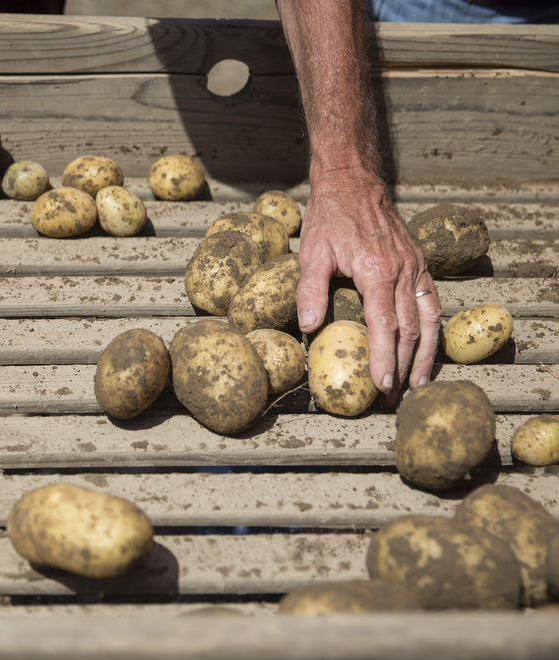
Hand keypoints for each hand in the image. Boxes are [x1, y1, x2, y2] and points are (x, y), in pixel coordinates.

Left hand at [295, 173, 440, 401]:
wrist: (353, 181)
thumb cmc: (330, 216)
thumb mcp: (312, 250)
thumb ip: (310, 289)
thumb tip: (310, 327)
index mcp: (378, 270)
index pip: (385, 325)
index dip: (385, 358)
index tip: (381, 384)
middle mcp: (403, 270)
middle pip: (410, 329)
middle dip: (403, 366)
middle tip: (393, 396)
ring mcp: (415, 267)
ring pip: (428, 319)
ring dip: (425, 354)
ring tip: (418, 382)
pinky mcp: (419, 263)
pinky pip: (431, 302)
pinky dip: (432, 329)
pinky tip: (426, 348)